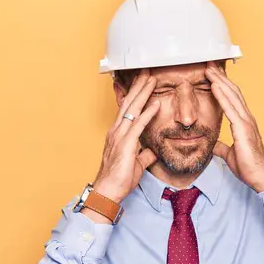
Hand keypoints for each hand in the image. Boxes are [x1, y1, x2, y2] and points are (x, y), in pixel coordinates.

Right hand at [91, 69, 160, 202]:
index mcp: (118, 134)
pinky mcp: (125, 144)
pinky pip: (138, 125)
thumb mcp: (136, 164)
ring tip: (152, 79)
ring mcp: (120, 136)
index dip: (135, 94)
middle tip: (147, 71)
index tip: (143, 82)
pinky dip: (147, 113)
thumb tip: (152, 152)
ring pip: (132, 109)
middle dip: (138, 86)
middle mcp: (117, 131)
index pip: (127, 109)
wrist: (108, 192)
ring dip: (143, 93)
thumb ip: (144, 156)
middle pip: (129, 103)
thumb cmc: (119, 180)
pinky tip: (155, 103)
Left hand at [205, 62, 263, 192]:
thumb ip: (222, 147)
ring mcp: (246, 122)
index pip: (232, 98)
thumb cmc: (249, 167)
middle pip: (232, 91)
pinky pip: (231, 108)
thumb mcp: (230, 154)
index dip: (222, 85)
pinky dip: (222, 96)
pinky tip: (214, 86)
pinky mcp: (243, 129)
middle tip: (209, 63)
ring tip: (209, 68)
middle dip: (220, 76)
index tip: (212, 74)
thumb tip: (214, 145)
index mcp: (243, 123)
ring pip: (232, 95)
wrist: (261, 177)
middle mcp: (246, 118)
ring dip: (219, 80)